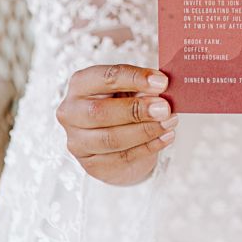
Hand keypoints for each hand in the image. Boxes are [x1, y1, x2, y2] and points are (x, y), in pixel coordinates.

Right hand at [56, 63, 177, 185]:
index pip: (106, 78)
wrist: (118, 139)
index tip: (162, 82)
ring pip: (111, 138)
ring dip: (146, 130)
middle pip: (100, 111)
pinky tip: (166, 137)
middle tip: (164, 108)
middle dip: (137, 110)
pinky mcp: (91, 164)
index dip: (135, 79)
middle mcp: (71, 111)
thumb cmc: (123, 103)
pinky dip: (148, 147)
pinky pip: (122, 157)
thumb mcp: (131, 89)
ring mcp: (77, 141)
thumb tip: (161, 88)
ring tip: (170, 122)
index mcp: (80, 84)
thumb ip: (142, 87)